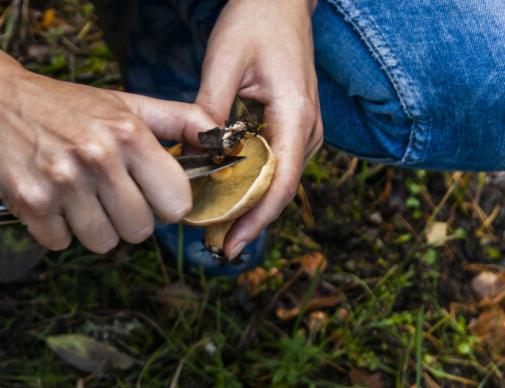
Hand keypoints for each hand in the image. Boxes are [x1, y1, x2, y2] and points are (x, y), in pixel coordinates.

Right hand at [0, 66, 216, 252]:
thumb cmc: (63, 105)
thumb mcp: (124, 102)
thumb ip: (178, 119)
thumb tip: (221, 137)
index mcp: (129, 134)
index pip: (176, 204)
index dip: (164, 205)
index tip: (149, 195)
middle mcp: (99, 158)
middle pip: (139, 231)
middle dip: (125, 218)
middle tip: (103, 193)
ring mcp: (62, 182)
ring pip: (103, 243)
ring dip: (91, 227)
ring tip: (74, 195)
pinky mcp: (29, 202)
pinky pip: (60, 244)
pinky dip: (54, 229)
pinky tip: (47, 199)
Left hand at [196, 0, 322, 258]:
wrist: (280, 3)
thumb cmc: (254, 22)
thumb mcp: (224, 60)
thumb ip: (210, 108)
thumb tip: (197, 153)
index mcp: (295, 113)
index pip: (280, 182)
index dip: (256, 219)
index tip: (230, 243)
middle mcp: (307, 129)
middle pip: (282, 191)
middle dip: (250, 221)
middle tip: (214, 246)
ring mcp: (305, 130)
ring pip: (280, 183)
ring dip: (251, 208)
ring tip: (218, 231)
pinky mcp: (294, 129)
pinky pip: (276, 168)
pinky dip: (253, 187)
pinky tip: (228, 200)